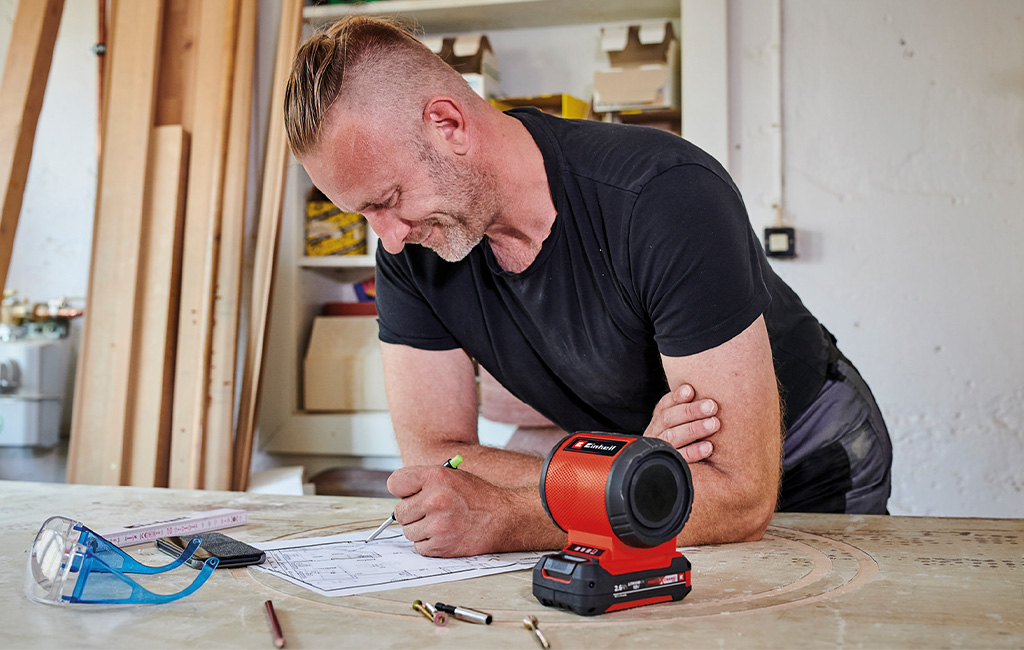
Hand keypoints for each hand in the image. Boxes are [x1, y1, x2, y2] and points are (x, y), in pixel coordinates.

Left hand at [387, 464, 544, 556]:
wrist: (505, 517)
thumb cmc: (479, 496)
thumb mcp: (452, 475)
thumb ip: (425, 482)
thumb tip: (401, 496)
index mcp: (435, 476)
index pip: (395, 483)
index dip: (403, 490)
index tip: (410, 495)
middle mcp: (434, 499)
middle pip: (400, 511)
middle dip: (412, 513)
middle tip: (430, 512)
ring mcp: (437, 524)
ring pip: (409, 531)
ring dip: (421, 530)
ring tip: (441, 523)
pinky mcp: (441, 545)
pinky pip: (419, 547)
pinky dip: (429, 544)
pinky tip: (445, 534)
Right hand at [643, 383, 719, 462]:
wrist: (679, 477)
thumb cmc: (690, 439)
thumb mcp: (686, 422)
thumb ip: (692, 410)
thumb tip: (702, 391)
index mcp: (658, 420)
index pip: (664, 405)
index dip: (676, 397)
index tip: (690, 390)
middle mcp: (655, 433)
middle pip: (668, 419)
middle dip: (690, 411)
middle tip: (712, 406)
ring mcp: (660, 449)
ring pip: (671, 437)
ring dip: (694, 429)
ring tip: (713, 424)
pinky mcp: (669, 465)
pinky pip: (680, 457)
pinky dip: (693, 451)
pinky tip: (708, 447)